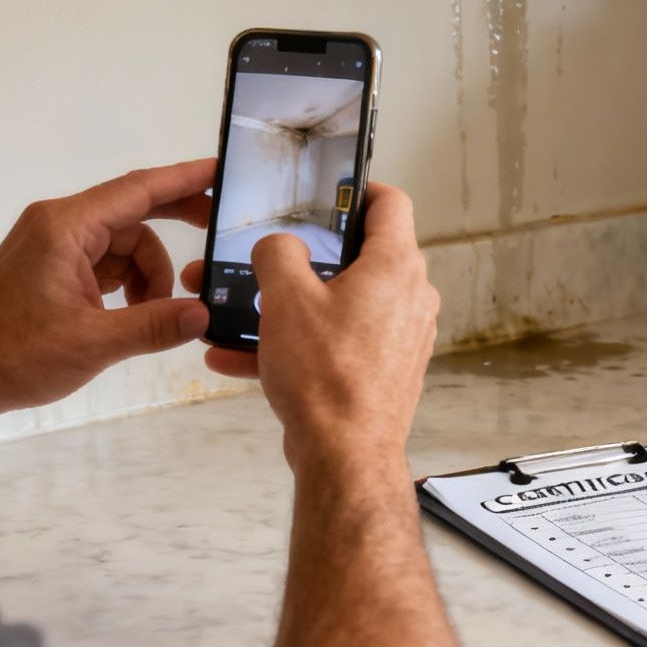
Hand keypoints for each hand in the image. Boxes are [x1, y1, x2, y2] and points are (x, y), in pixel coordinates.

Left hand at [0, 159, 214, 414]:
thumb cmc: (15, 355)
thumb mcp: (93, 343)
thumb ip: (154, 325)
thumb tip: (204, 315)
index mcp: (65, 227)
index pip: (136, 190)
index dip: (182, 179)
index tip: (219, 170)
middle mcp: (57, 225)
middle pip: (131, 213)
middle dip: (174, 222)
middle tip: (215, 231)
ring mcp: (51, 246)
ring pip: (121, 244)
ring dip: (147, 274)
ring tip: (156, 315)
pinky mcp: (48, 268)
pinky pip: (103, 262)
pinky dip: (126, 284)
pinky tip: (134, 315)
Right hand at [182, 183, 438, 468]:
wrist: (344, 457)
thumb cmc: (327, 379)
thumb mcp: (286, 299)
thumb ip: (277, 255)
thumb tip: (277, 246)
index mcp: (395, 267)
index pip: (391, 203)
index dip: (360, 189)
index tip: (332, 192)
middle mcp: (409, 298)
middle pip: (359, 257)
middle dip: (306, 258)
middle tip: (269, 258)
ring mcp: (399, 337)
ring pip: (338, 306)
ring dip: (289, 308)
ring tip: (239, 314)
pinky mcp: (382, 371)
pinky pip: (335, 344)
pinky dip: (296, 345)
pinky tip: (237, 358)